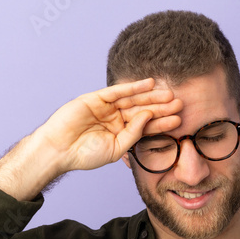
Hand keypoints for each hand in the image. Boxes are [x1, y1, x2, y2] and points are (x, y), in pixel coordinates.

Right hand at [40, 77, 182, 171]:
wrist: (59, 150)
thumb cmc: (85, 155)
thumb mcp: (116, 148)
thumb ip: (133, 133)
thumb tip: (148, 116)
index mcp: (120, 134)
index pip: (145, 126)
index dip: (162, 123)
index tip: (179, 120)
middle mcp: (115, 119)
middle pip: (142, 110)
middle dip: (161, 107)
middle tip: (180, 103)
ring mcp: (106, 108)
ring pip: (133, 99)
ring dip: (151, 96)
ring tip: (169, 94)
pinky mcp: (96, 98)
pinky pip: (118, 91)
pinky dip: (133, 86)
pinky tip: (149, 84)